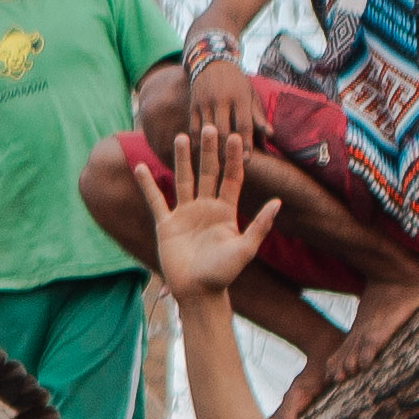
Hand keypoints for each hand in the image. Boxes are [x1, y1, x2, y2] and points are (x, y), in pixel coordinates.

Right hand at [152, 109, 271, 302]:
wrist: (198, 292)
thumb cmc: (224, 274)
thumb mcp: (245, 249)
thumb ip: (260, 226)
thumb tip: (277, 202)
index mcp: (226, 211)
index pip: (231, 178)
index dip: (233, 158)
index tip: (234, 137)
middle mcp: (205, 208)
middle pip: (207, 173)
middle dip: (208, 151)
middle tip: (208, 126)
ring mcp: (185, 214)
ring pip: (183, 180)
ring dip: (182, 160)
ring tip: (181, 137)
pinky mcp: (166, 224)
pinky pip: (155, 200)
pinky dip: (147, 185)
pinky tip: (140, 167)